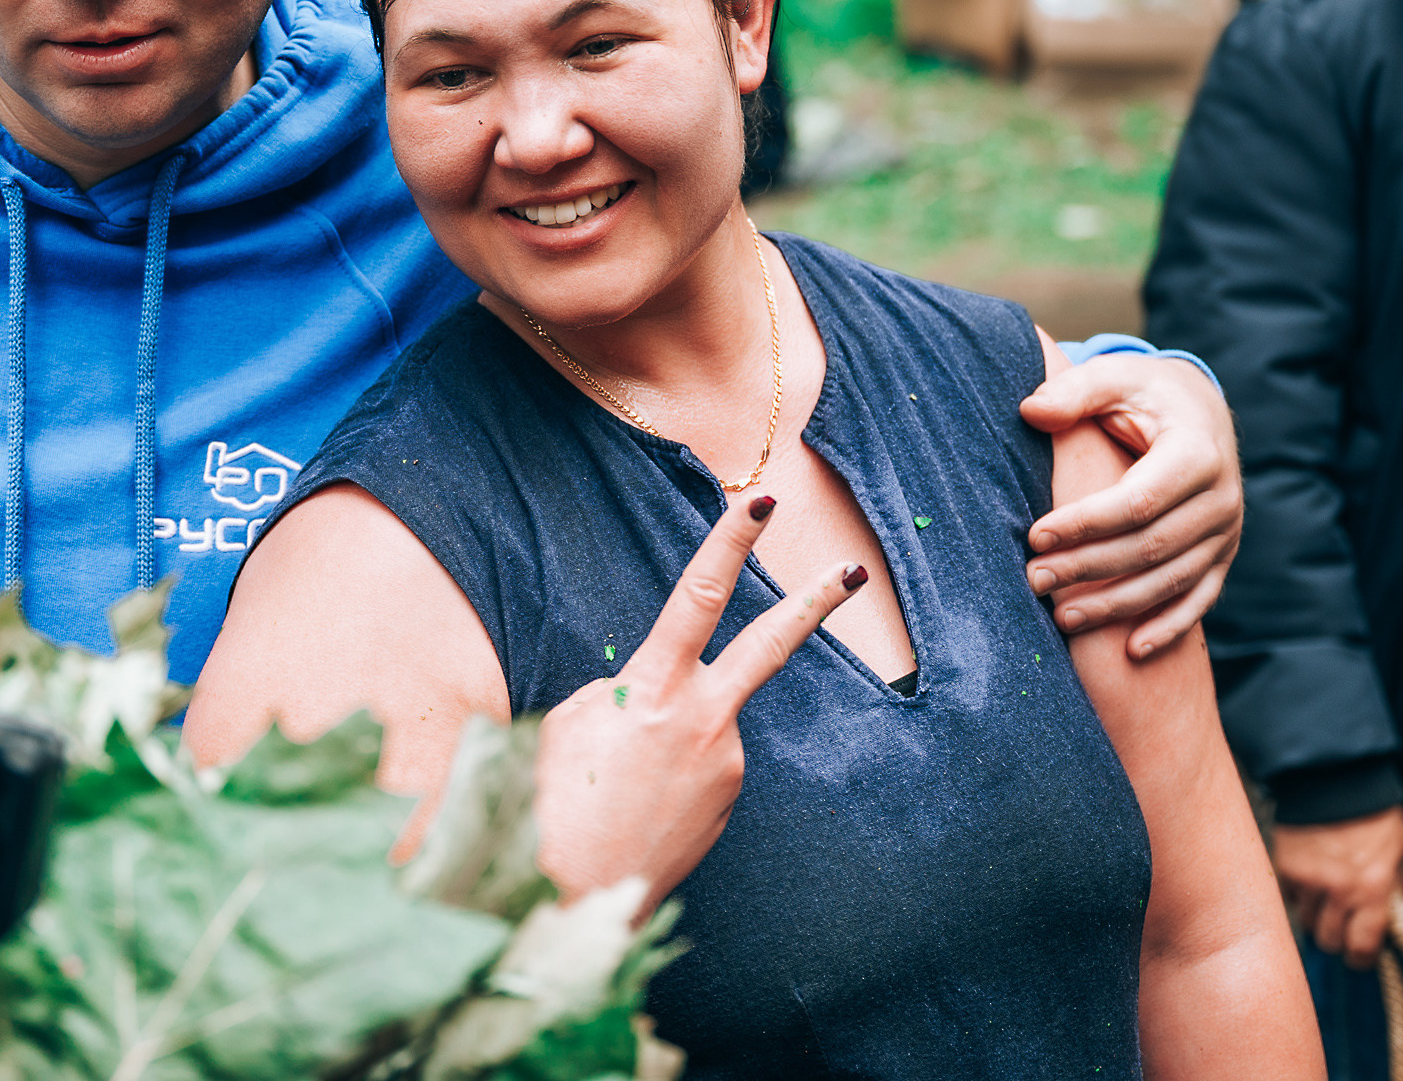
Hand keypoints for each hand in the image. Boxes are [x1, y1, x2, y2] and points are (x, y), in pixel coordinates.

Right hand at [532, 493, 865, 914]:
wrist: (571, 902)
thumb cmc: (550, 804)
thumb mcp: (570, 722)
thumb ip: (620, 690)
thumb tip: (652, 693)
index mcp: (653, 690)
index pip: (698, 597)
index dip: (729, 542)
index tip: (760, 501)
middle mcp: (703, 722)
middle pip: (768, 646)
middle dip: (814, 602)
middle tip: (852, 568)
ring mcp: (725, 766)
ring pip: (703, 720)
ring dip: (667, 736)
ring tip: (615, 784)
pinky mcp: (727, 801)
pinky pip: (702, 764)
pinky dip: (670, 771)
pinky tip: (637, 804)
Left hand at [1018, 351, 1240, 657]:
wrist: (1200, 411)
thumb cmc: (1145, 394)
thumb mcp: (1114, 378)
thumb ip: (1074, 392)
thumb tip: (1030, 411)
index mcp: (1196, 453)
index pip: (1138, 501)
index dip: (1086, 523)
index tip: (1036, 535)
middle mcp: (1221, 499)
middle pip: (1150, 547)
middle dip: (1089, 568)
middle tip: (1034, 579)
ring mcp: (1226, 533)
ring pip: (1170, 581)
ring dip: (1116, 605)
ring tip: (1061, 618)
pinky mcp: (1223, 557)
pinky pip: (1200, 599)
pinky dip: (1168, 628)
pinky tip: (1131, 652)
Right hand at [1272, 807, 1402, 969]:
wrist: (1334, 778)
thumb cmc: (1375, 814)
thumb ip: (1398, 886)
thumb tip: (1391, 912)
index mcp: (1374, 889)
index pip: (1362, 945)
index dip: (1361, 957)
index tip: (1360, 955)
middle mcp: (1338, 890)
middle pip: (1329, 940)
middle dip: (1338, 936)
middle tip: (1343, 924)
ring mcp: (1308, 880)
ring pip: (1306, 921)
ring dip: (1316, 916)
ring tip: (1325, 899)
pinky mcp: (1284, 867)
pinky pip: (1289, 898)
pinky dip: (1298, 896)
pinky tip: (1309, 882)